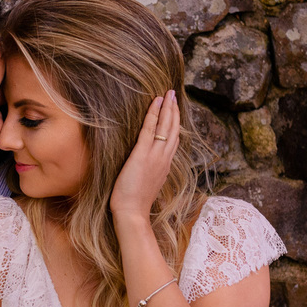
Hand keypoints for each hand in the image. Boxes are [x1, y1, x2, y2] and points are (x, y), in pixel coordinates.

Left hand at [109, 90, 180, 220]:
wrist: (132, 213)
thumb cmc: (135, 204)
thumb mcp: (147, 186)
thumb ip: (150, 174)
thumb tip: (147, 170)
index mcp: (165, 166)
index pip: (173, 141)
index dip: (174, 125)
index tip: (174, 112)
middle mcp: (164, 159)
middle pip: (173, 130)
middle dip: (174, 111)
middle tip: (174, 95)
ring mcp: (156, 156)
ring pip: (166, 126)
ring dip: (168, 108)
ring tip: (168, 93)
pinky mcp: (143, 154)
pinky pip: (150, 129)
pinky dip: (154, 113)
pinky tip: (155, 102)